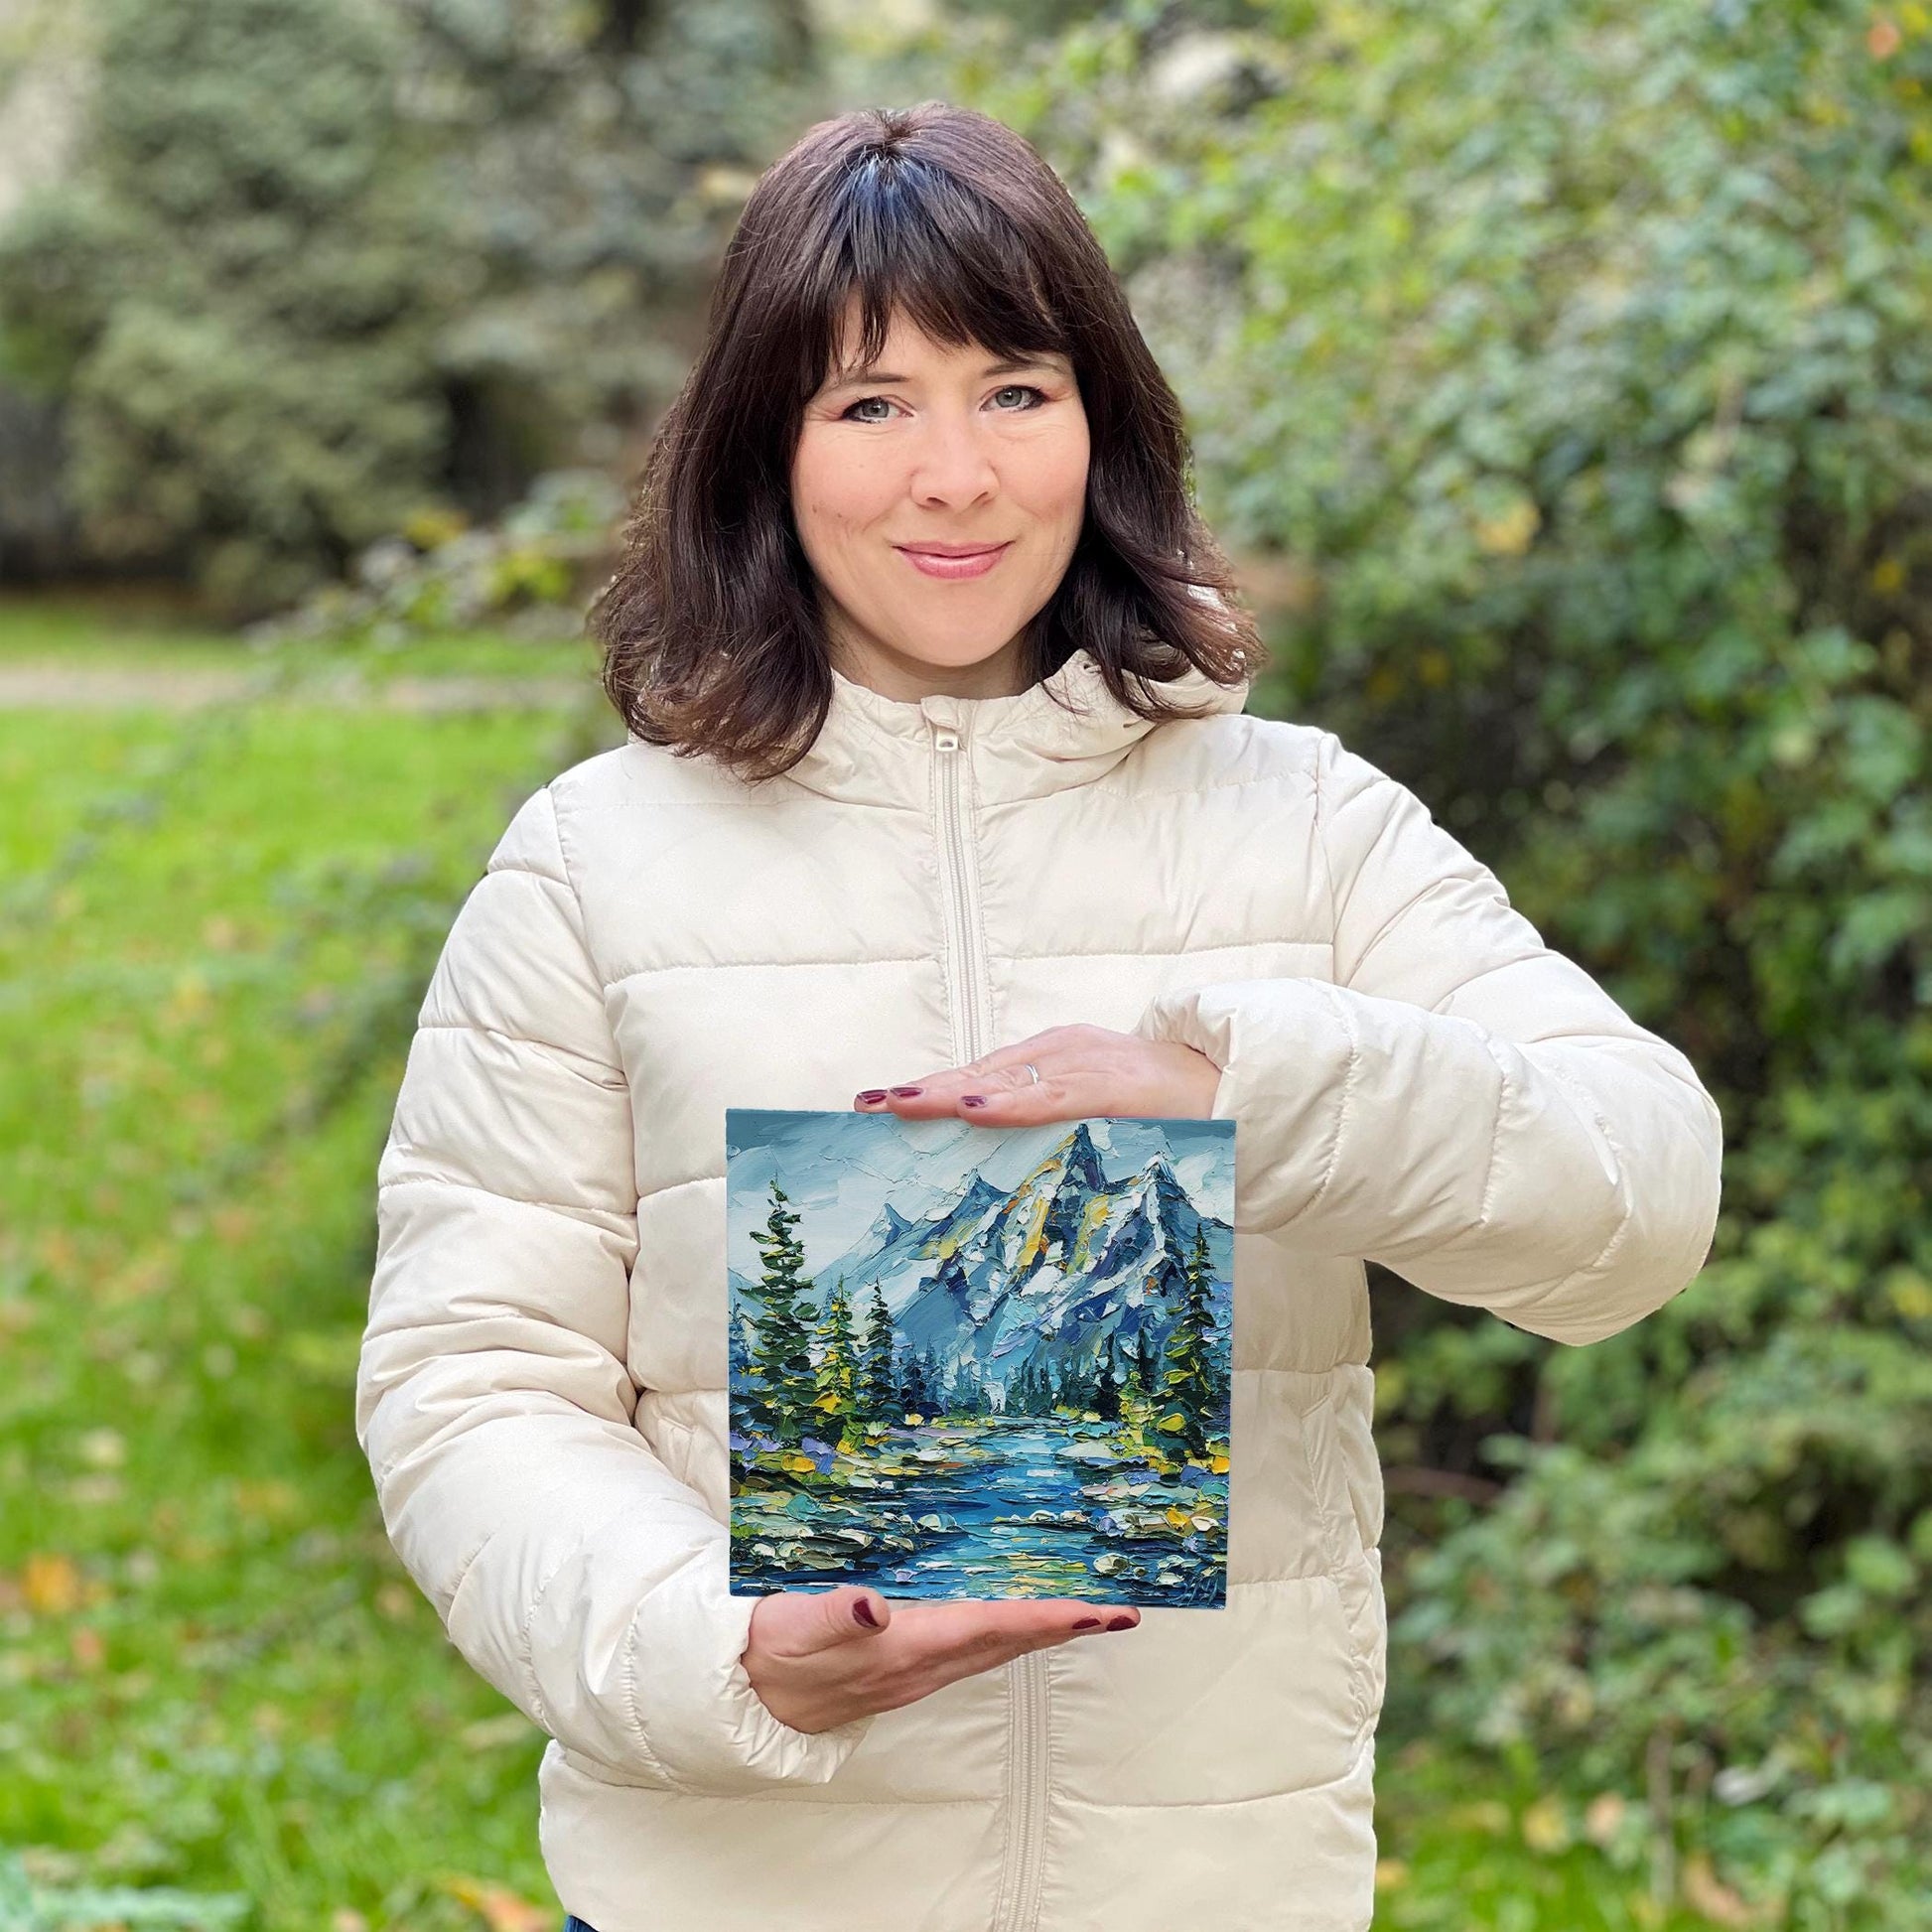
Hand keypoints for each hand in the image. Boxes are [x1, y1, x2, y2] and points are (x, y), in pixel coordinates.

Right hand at [741, 1584, 1140, 1732]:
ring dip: (1047, 1631)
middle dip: (1066, 1627)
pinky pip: (977, 1647)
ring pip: (998, 1648)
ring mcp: (920, 1670)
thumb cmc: (772, 1650)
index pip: (986, 1629)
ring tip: (1093, 1613)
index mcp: (902, 1649)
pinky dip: (1012, 1632)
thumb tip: (875, 1608)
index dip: (1041, 1619)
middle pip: (1008, 1644)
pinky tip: (1025, 1617)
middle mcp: (923, 1665)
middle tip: (1121, 1609)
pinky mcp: (911, 1665)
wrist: (747, 1695)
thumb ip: (834, 1615)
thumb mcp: (793, 1626)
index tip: (1090, 1611)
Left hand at [853, 1023, 1221, 1124]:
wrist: (1233, 1083)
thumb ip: (1050, 1122)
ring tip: (899, 1104)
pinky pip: (1051, 1095)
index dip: (927, 1090)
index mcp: (1053, 1058)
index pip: (977, 1075)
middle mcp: (1060, 1051)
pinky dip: (1011, 1102)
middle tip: (865, 1107)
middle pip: (976, 1072)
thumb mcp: (1097, 1109)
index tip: (874, 1106)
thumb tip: (998, 1150)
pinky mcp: (1110, 1083)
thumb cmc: (1162, 1106)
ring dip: (948, 1092)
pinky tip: (973, 1108)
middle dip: (921, 1091)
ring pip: (1003, 1078)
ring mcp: (1084, 1063)